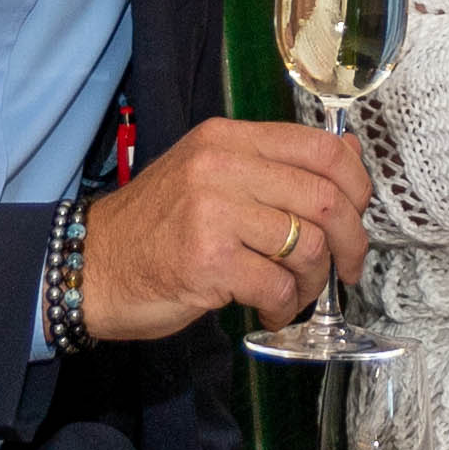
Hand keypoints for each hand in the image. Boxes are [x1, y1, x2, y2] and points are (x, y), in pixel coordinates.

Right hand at [81, 118, 375, 341]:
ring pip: (306, 245)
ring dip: (313, 281)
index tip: (357, 215)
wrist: (91, 266)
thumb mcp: (210, 175)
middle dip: (350, 242)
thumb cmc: (156, 226)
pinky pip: (277, 286)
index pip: (322, 148)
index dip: (357, 185)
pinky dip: (284, 307)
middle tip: (346, 268)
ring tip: (294, 294)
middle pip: (324, 198)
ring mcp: (213, 211)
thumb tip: (350, 158)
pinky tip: (268, 311)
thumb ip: (271, 166)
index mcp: (228, 138)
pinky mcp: (208, 261)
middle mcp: (221, 166)